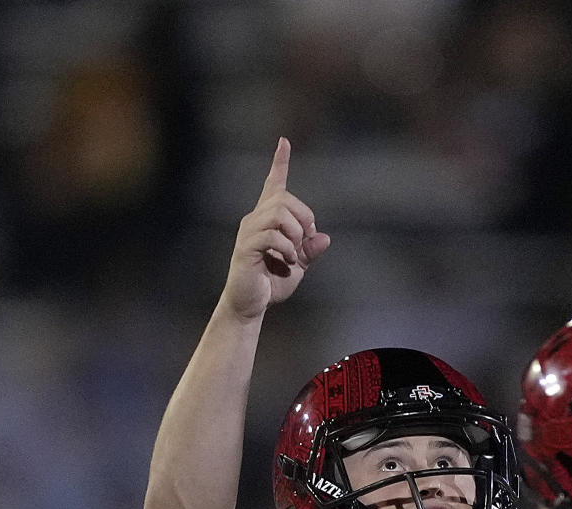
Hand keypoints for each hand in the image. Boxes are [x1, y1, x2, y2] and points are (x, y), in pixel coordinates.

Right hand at [222, 138, 330, 320]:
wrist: (250, 304)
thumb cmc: (272, 284)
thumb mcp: (299, 267)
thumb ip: (310, 251)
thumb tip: (325, 237)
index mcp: (268, 219)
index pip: (273, 184)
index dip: (279, 163)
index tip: (284, 142)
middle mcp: (255, 219)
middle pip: (285, 199)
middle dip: (304, 218)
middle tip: (305, 242)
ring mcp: (249, 232)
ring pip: (279, 213)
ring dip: (295, 234)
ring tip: (293, 255)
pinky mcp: (246, 247)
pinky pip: (272, 236)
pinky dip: (287, 249)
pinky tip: (287, 262)